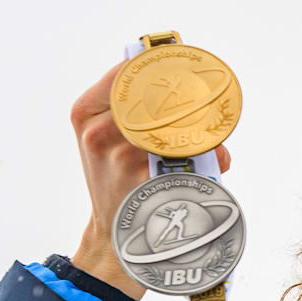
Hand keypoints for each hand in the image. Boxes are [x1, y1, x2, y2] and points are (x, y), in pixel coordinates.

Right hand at [68, 60, 230, 299]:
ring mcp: (120, 155)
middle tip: (208, 98)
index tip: (183, 66)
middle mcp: (98, 131)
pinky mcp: (144, 179)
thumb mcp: (106, 140)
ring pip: (175, 125)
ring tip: (214, 140)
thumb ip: (133, 110)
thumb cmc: (118, 180)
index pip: (125, 71)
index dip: (157, 66)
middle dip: (185, 99)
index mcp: (85, 112)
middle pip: (154, 96)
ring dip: (202, 131)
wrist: (113, 234)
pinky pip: (190, 156)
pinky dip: (211, 157)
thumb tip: (190, 88)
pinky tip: (216, 161)